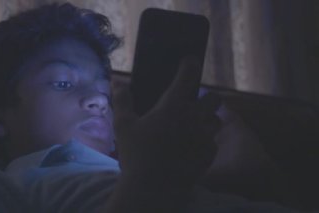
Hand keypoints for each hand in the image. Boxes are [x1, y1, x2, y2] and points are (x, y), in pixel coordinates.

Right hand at [113, 56, 221, 179]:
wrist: (151, 188)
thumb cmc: (135, 154)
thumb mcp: (123, 125)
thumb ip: (122, 100)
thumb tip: (117, 80)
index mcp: (173, 106)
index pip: (187, 77)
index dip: (190, 64)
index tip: (190, 60)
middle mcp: (193, 118)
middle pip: (214, 99)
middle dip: (207, 98)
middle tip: (193, 105)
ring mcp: (204, 137)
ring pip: (216, 121)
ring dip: (207, 120)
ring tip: (192, 128)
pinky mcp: (209, 155)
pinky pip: (212, 142)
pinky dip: (204, 142)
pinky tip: (190, 149)